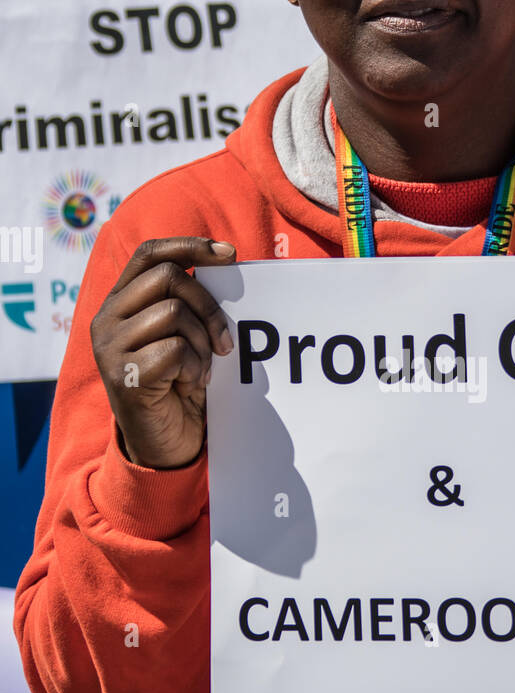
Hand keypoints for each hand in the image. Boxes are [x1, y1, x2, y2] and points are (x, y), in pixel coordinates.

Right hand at [90, 237, 235, 469]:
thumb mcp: (182, 336)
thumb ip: (188, 303)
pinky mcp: (123, 375)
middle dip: (209, 305)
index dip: (190, 246)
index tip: (229, 255)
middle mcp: (107, 320)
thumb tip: (224, 262)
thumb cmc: (179, 386)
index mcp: (119, 303)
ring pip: (175, 313)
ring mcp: (110, 347)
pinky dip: (195, 367)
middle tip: (224, 341)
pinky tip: (189, 385)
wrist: (164, 446)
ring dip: (203, 343)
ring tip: (200, 369)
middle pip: (168, 277)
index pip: (149, 254)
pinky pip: (177, 349)